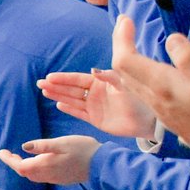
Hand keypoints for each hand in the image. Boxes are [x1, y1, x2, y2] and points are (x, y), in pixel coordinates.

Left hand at [0, 135, 100, 184]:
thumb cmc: (83, 149)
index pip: (20, 166)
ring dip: (23, 167)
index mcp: (45, 165)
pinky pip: (41, 177)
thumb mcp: (62, 143)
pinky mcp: (61, 179)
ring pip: (32, 176)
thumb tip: (24, 147)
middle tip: (7, 154)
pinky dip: (33, 170)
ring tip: (18, 157)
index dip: (9, 160)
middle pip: (24, 173)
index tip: (0, 153)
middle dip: (14, 164)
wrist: (102, 165)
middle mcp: (47, 175)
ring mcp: (54, 179)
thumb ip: (42, 146)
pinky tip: (36, 162)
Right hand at [37, 68, 156, 137]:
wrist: (150, 119)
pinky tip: (59, 104)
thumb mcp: (124, 83)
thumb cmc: (140, 97)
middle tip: (40, 84)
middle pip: (72, 89)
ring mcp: (95, 107)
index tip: (49, 77)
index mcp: (102, 82)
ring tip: (45, 92)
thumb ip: (108, 76)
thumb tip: (92, 70)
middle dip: (56, 86)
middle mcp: (96, 94)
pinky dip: (69, 109)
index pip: (78, 79)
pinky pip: (79, 113)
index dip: (63, 78)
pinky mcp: (97, 120)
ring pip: (73, 100)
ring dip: (59, 95)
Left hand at [111, 15, 189, 158]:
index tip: (126, 18)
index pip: (125, 59)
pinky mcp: (164, 111)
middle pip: (122, 68)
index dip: (121, 37)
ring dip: (125, 57)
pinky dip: (135, 70)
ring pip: (128, 79)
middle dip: (120, 43)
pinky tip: (148, 64)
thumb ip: (189, 59)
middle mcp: (152, 97)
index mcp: (161, 86)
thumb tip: (171, 39)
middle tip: (126, 23)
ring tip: (130, 38)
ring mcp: (156, 106)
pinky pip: (139, 88)